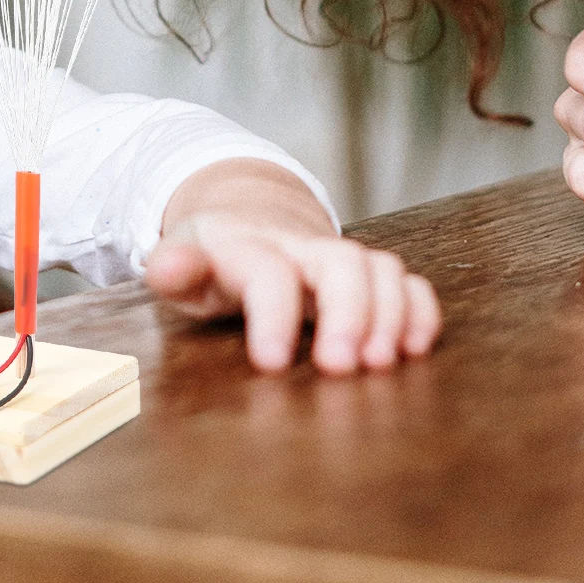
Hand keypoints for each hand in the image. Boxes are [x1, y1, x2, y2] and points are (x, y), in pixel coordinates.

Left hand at [147, 211, 440, 372]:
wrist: (244, 214)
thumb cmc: (211, 258)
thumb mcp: (180, 263)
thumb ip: (174, 269)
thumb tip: (165, 267)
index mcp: (248, 246)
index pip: (268, 271)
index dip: (274, 315)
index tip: (273, 364)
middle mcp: (301, 246)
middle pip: (340, 263)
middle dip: (349, 314)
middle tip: (342, 368)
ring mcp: (337, 257)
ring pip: (379, 267)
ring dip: (389, 315)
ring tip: (382, 365)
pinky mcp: (367, 272)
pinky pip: (405, 279)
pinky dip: (419, 309)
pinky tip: (415, 349)